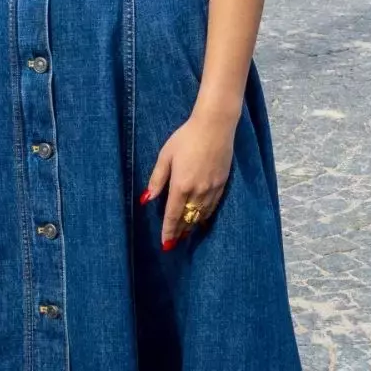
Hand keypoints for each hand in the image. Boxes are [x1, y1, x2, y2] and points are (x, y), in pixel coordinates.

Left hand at [142, 110, 234, 249]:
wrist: (215, 126)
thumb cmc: (186, 138)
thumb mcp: (166, 156)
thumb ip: (157, 179)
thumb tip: (148, 198)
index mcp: (181, 185)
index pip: (172, 215)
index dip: (168, 231)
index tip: (165, 243)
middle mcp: (197, 191)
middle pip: (187, 218)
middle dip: (179, 232)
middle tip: (173, 243)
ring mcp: (212, 189)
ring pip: (200, 215)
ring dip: (192, 226)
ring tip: (185, 235)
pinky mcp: (222, 184)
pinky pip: (212, 207)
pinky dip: (204, 216)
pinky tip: (201, 220)